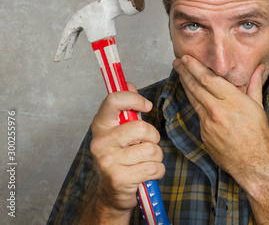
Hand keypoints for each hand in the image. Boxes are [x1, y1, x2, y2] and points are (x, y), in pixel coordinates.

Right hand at [89, 83, 164, 216]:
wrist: (111, 194)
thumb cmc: (120, 158)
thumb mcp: (120, 131)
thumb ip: (126, 109)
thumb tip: (129, 84)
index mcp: (100, 126)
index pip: (114, 100)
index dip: (135, 99)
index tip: (146, 106)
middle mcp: (100, 142)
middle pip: (142, 128)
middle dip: (153, 137)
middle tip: (147, 145)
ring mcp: (108, 162)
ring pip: (152, 149)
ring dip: (156, 157)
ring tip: (145, 162)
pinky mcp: (119, 179)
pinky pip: (154, 168)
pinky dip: (157, 171)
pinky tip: (146, 174)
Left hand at [173, 55, 268, 190]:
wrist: (254, 164)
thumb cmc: (259, 135)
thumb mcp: (258, 106)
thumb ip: (255, 84)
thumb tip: (260, 67)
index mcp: (232, 100)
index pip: (208, 78)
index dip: (195, 67)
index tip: (187, 58)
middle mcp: (217, 110)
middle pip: (196, 87)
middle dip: (185, 72)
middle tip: (177, 62)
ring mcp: (208, 124)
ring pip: (194, 100)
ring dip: (185, 85)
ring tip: (179, 74)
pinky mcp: (204, 135)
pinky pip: (198, 115)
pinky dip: (194, 103)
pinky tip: (192, 96)